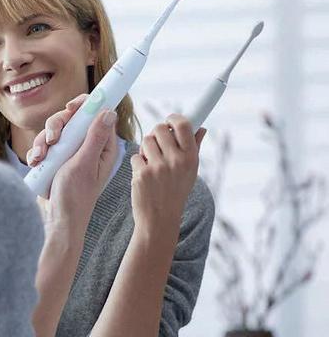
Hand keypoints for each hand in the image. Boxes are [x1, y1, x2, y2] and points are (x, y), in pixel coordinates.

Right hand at [28, 94, 117, 238]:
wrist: (56, 220)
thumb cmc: (76, 197)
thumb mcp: (85, 164)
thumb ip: (95, 137)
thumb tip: (109, 111)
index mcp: (102, 147)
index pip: (97, 114)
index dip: (84, 106)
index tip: (71, 107)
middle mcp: (86, 146)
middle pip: (71, 119)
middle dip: (57, 126)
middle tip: (53, 139)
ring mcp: (70, 152)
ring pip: (54, 130)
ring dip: (43, 141)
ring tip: (40, 158)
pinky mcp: (55, 159)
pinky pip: (44, 144)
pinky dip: (38, 151)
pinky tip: (36, 163)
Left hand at [130, 114, 206, 238]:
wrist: (160, 219)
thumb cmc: (175, 192)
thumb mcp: (190, 172)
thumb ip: (194, 148)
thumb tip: (201, 128)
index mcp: (191, 158)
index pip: (183, 125)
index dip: (174, 118)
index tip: (169, 120)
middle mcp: (176, 161)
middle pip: (159, 128)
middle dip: (156, 134)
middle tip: (157, 145)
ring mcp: (158, 167)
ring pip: (145, 141)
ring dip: (145, 149)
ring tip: (151, 163)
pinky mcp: (142, 173)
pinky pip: (135, 156)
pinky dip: (137, 164)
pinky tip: (144, 175)